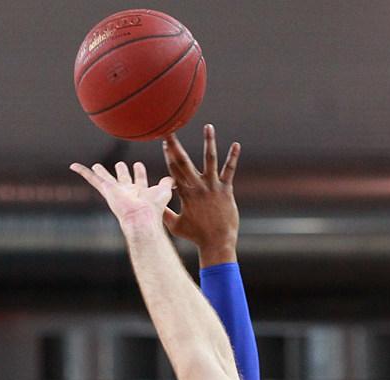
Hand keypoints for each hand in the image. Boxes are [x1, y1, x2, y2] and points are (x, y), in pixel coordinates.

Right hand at [68, 160, 172, 232]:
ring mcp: (115, 191)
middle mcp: (127, 191)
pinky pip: (91, 178)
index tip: (138, 165)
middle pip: (122, 179)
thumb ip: (167, 184)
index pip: (139, 180)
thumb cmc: (154, 208)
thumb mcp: (164, 191)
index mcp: (139, 192)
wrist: (141, 217)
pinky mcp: (106, 189)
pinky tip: (73, 166)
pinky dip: (82, 171)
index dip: (139, 173)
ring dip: (101, 172)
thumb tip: (173, 180)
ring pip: (106, 178)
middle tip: (120, 165)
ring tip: (97, 166)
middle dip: (121, 172)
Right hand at [162, 124, 240, 266]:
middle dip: (175, 146)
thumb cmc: (195, 236)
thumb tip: (153, 206)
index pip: (173, 170)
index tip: (163, 142)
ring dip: (208, 142)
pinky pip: (229, 170)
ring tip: (208, 126)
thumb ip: (164, 213)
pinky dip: (233, 158)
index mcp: (184, 194)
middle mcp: (198, 187)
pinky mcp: (226, 190)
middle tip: (170, 130)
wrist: (217, 242)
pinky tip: (236, 145)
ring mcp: (213, 187)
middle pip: (184, 162)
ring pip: (210, 160)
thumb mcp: (175, 225)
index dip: (168, 155)